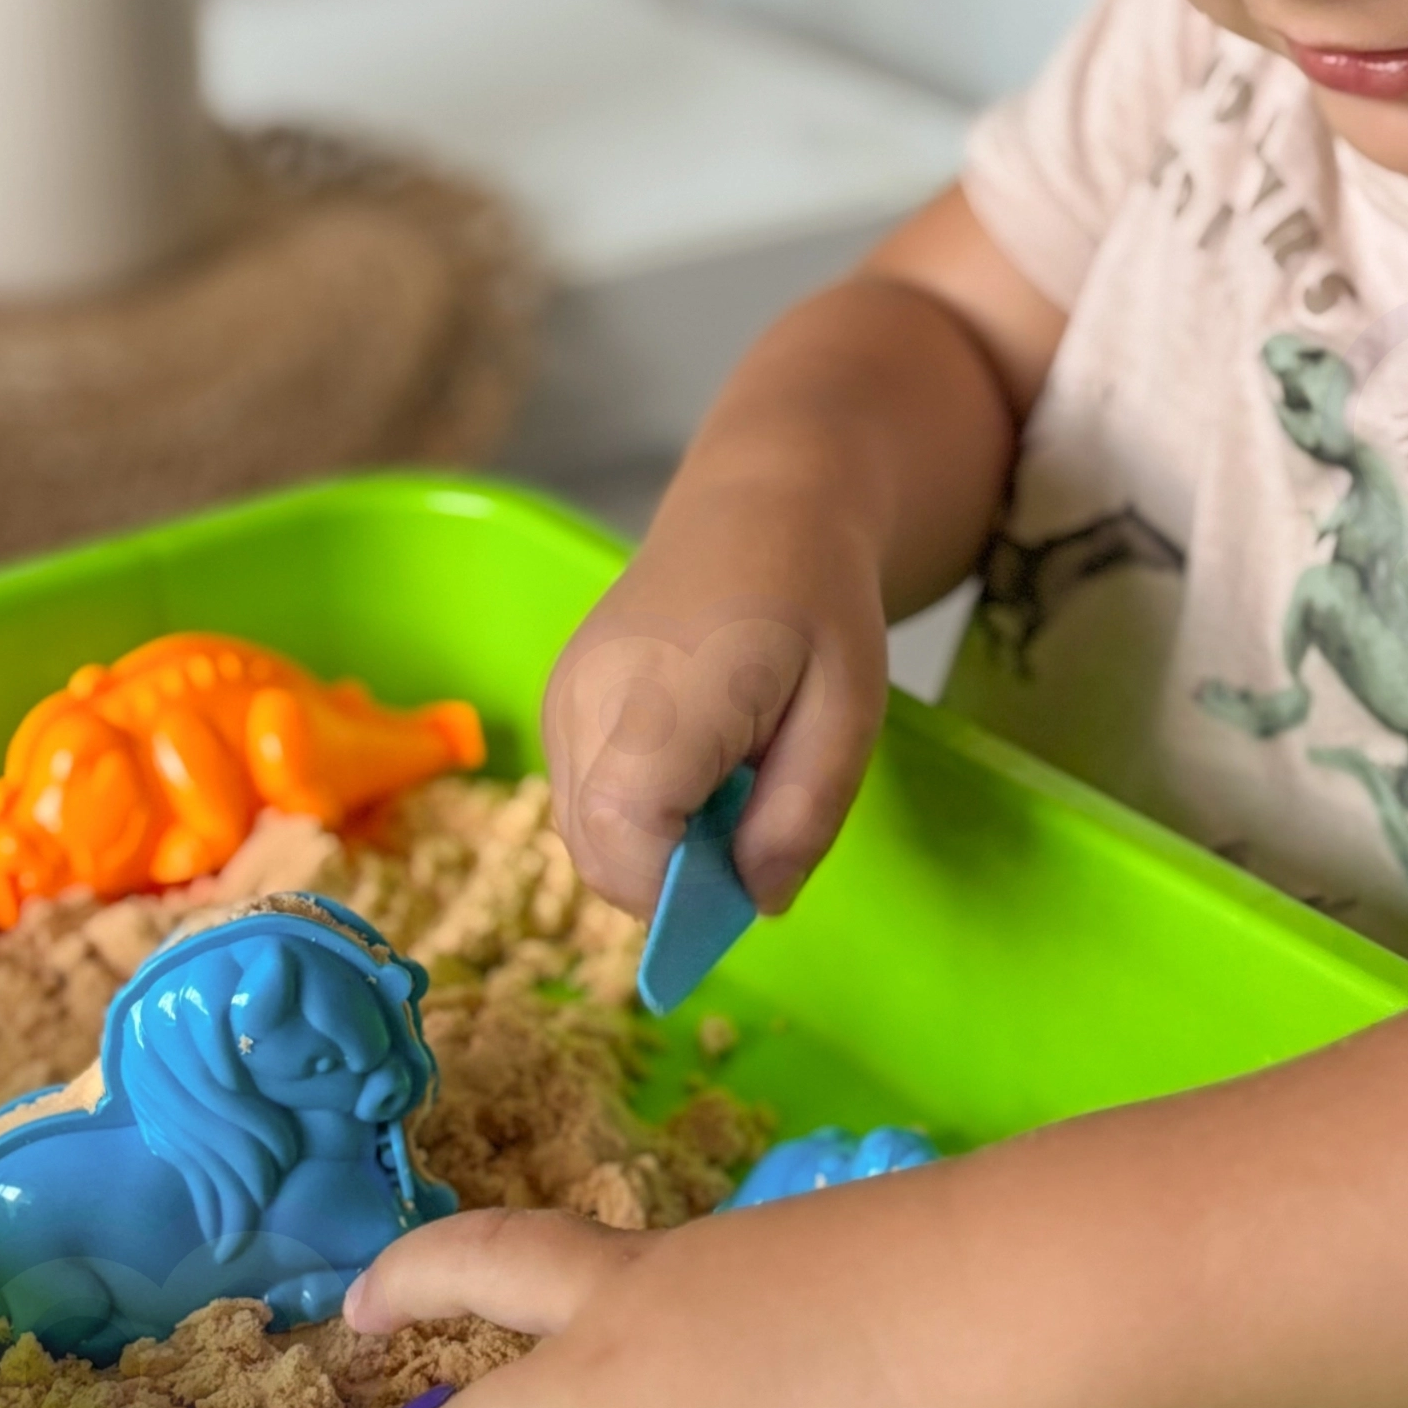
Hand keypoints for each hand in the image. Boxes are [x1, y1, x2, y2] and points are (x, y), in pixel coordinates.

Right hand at [542, 480, 888, 917]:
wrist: (762, 503)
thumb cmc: (818, 601)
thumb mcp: (849, 715)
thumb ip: (801, 818)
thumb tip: (755, 904)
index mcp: (655, 709)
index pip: (629, 863)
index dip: (689, 899)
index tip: (753, 870)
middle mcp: (582, 707)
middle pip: (599, 862)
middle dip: (677, 880)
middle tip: (754, 823)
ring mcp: (560, 700)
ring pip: (586, 835)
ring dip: (657, 845)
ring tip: (731, 778)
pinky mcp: (558, 697)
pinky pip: (583, 796)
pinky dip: (636, 811)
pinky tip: (697, 758)